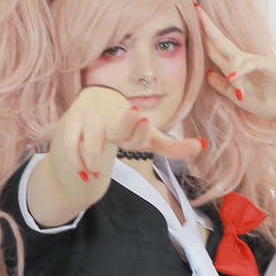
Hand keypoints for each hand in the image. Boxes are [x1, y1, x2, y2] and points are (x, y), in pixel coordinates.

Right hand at [56, 85, 205, 178]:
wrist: (96, 101)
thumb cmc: (127, 126)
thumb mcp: (149, 137)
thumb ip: (172, 147)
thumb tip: (204, 145)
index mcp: (132, 123)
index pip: (137, 130)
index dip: (139, 128)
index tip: (143, 119)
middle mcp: (112, 119)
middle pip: (118, 126)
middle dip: (128, 124)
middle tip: (136, 116)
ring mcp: (91, 122)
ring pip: (93, 144)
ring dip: (94, 160)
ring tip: (96, 173)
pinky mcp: (73, 126)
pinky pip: (72, 146)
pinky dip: (77, 161)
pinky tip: (84, 175)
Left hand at [195, 5, 275, 121]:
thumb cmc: (269, 102)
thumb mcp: (238, 97)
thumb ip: (223, 86)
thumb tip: (206, 74)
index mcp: (237, 67)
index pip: (216, 49)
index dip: (203, 36)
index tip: (191, 20)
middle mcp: (246, 61)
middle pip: (222, 42)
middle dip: (208, 27)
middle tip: (195, 9)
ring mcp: (258, 62)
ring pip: (234, 54)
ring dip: (220, 55)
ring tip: (206, 40)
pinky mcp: (270, 66)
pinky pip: (252, 65)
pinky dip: (241, 70)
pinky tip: (232, 76)